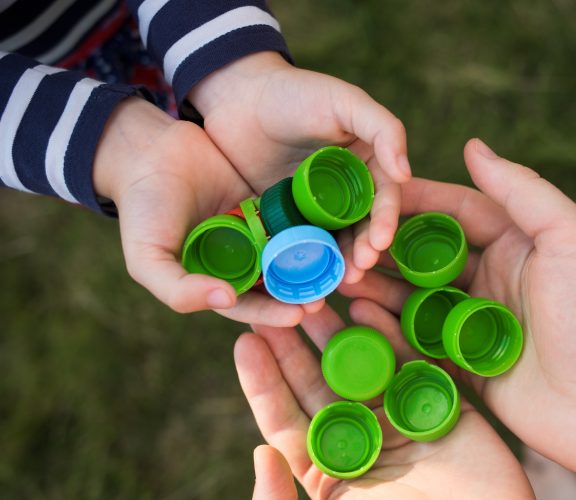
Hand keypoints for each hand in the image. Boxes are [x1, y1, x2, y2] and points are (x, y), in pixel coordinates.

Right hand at [93, 97, 318, 325]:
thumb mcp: (147, 257)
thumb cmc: (144, 209)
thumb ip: (178, 288)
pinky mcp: (270, 203)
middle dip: (301, 292)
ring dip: (313, 262)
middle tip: (327, 295)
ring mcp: (257, 232)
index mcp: (214, 281)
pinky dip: (313, 226)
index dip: (272, 313)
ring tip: (339, 268)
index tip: (298, 315)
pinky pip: (295, 217)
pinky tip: (335, 229)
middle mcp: (240, 261)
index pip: (248, 305)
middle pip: (277, 282)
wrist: (150, 151)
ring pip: (290, 252)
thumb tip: (225, 300)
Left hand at [189, 51, 410, 282]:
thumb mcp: (344, 101)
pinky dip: (304, 261)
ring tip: (337, 281)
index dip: (384, 221)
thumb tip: (407, 173)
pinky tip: (304, 277)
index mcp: (368, 164)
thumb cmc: (295, 93)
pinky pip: (298, 244)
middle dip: (362, 250)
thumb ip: (382, 128)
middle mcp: (346, 190)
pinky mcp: (285, 219)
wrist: (237, 97)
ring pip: (333, 241)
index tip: (379, 242)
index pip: (384, 198)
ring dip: (338, 263)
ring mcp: (315, 208)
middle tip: (358, 270)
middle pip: (361, 227)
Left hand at [234, 305, 532, 498]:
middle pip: (318, 382)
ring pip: (359, 364)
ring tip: (313, 295)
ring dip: (336, 330)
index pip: (285, 419)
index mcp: (328, 468)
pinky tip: (364, 307)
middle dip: (295, 344)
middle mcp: (359, 437)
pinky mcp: (437, 402)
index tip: (244, 343)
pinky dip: (389, 333)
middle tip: (275, 305)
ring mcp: (398, 417)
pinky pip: (409, 360)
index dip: (264, 382)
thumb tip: (260, 453)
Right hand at [337, 138, 575, 475]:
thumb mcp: (571, 238)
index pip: (454, 210)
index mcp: (515, 242)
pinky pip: (418, 342)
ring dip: (381, 287)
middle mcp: (491, 278)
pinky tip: (362, 317)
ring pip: (416, 297)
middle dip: (387, 247)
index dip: (413, 201)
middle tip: (348, 245)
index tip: (371, 196)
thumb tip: (473, 145)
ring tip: (345, 279)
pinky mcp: (465, 364)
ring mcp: (474, 322)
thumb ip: (522, 190)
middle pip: (426, 254)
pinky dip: (390, 329)